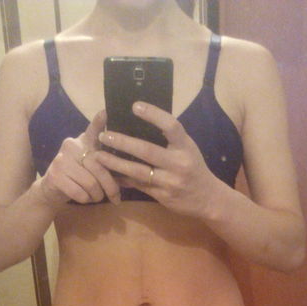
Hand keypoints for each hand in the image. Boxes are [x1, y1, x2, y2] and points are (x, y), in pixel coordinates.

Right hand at [39, 110, 121, 205]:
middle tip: (116, 198)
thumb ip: (105, 164)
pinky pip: (80, 193)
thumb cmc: (78, 179)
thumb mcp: (92, 168)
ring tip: (96, 197)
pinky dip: (86, 200)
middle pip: (99, 167)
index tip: (106, 112)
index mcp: (83, 142)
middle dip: (111, 187)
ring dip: (97, 195)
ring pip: (91, 183)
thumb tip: (128, 171)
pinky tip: (84, 198)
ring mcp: (62, 159)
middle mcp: (72, 146)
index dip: (99, 122)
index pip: (93, 130)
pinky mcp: (55, 175)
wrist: (52, 191)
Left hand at [96, 102, 219, 216]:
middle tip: (104, 135)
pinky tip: (108, 173)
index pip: (171, 126)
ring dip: (116, 163)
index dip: (153, 115)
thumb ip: (169, 140)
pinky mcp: (162, 196)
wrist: (208, 199)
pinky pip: (138, 186)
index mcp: (186, 147)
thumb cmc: (194, 168)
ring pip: (138, 171)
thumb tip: (139, 122)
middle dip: (122, 142)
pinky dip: (122, 179)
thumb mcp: (188, 149)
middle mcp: (178, 163)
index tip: (134, 106)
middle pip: (147, 150)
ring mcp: (170, 182)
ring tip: (99, 155)